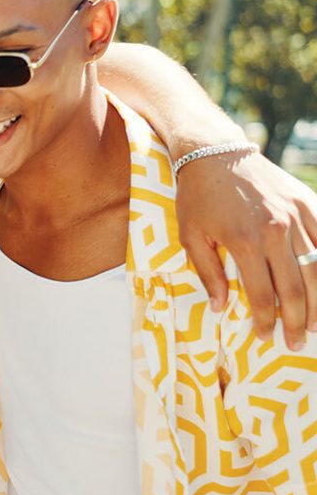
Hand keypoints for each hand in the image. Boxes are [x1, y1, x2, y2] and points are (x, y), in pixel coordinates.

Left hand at [175, 151, 316, 348]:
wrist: (216, 153)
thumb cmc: (197, 197)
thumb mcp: (190, 236)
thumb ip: (208, 273)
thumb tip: (221, 307)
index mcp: (246, 242)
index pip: (261, 294)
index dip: (266, 321)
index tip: (266, 337)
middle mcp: (277, 231)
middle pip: (296, 288)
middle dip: (297, 320)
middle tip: (296, 341)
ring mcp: (297, 216)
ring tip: (316, 324)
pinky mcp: (309, 203)